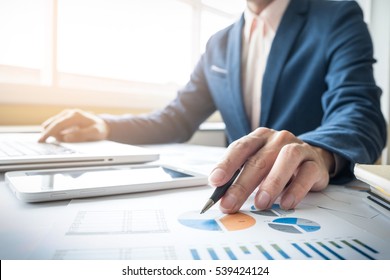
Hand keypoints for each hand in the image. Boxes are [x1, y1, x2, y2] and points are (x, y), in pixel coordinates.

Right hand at [38, 109, 108, 142]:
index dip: (49, 132)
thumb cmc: (99, 130)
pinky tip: (62, 136)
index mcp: (75, 115)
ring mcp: (66, 114)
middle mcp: (69, 112)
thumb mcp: (94, 133)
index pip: (58, 124)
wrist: (102, 125)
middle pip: (53, 123)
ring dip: (54, 133)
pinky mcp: (64, 117)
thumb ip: (81, 135)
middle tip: (49, 143)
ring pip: (52, 124)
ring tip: (64, 139)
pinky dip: (55, 132)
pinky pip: (55, 124)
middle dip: (49, 134)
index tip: (41, 140)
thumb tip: (66, 137)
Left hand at [208, 128, 334, 212]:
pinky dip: (296, 189)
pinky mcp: (315, 163)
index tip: (215, 181)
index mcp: (259, 137)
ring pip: (285, 160)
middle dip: (241, 185)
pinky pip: (307, 174)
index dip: (226, 164)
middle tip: (230, 203)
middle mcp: (278, 139)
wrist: (312, 158)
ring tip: (261, 203)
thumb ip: (239, 175)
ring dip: (271, 183)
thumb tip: (220, 194)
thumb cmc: (277, 163)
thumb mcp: (257, 164)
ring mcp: (299, 148)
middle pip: (258, 160)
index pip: (239, 148)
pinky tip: (286, 203)